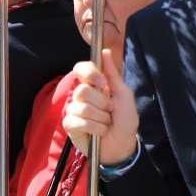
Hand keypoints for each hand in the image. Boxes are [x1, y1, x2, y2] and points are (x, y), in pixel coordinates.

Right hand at [62, 49, 138, 165]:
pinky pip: (78, 122)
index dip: (89, 73)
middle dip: (102, 103)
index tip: (103, 83)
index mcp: (93, 84)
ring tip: (106, 123)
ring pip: (82, 108)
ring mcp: (74, 110)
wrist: (123, 144)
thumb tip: (105, 51)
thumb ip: (113, 74)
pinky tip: (99, 132)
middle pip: (82, 90)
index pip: (80, 69)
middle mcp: (81, 95)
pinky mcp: (70, 125)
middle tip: (109, 110)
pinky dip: (94, 128)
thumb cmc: (125, 119)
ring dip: (100, 118)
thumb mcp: (123, 95)